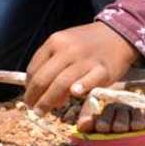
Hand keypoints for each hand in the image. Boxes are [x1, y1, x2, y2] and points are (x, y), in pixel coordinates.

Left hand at [24, 21, 139, 113]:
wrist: (116, 34)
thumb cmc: (85, 43)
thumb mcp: (63, 43)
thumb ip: (51, 61)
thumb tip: (37, 87)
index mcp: (54, 42)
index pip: (34, 68)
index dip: (29, 86)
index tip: (28, 96)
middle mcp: (67, 50)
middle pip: (44, 78)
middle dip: (34, 96)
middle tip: (32, 108)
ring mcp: (85, 60)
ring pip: (61, 83)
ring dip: (49, 100)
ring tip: (43, 111)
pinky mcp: (103, 69)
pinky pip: (89, 81)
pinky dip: (80, 87)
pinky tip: (74, 94)